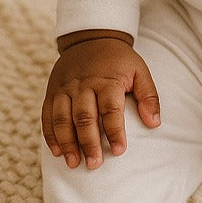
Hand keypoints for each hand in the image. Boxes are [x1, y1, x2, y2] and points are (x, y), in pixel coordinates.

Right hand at [41, 36, 160, 169]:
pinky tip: (57, 152)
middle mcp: (83, 84)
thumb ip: (148, 96)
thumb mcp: (139, 70)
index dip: (115, 131)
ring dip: (67, 142)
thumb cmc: (118, 60)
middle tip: (94, 164)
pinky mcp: (52, 91)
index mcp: (107, 80)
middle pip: (84, 116)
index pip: (111, 109)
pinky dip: (50, 134)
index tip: (119, 151)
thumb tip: (154, 123)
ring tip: (74, 163)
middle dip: (88, 142)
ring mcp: (65, 88)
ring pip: (62, 118)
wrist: (91, 38)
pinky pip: (47, 115)